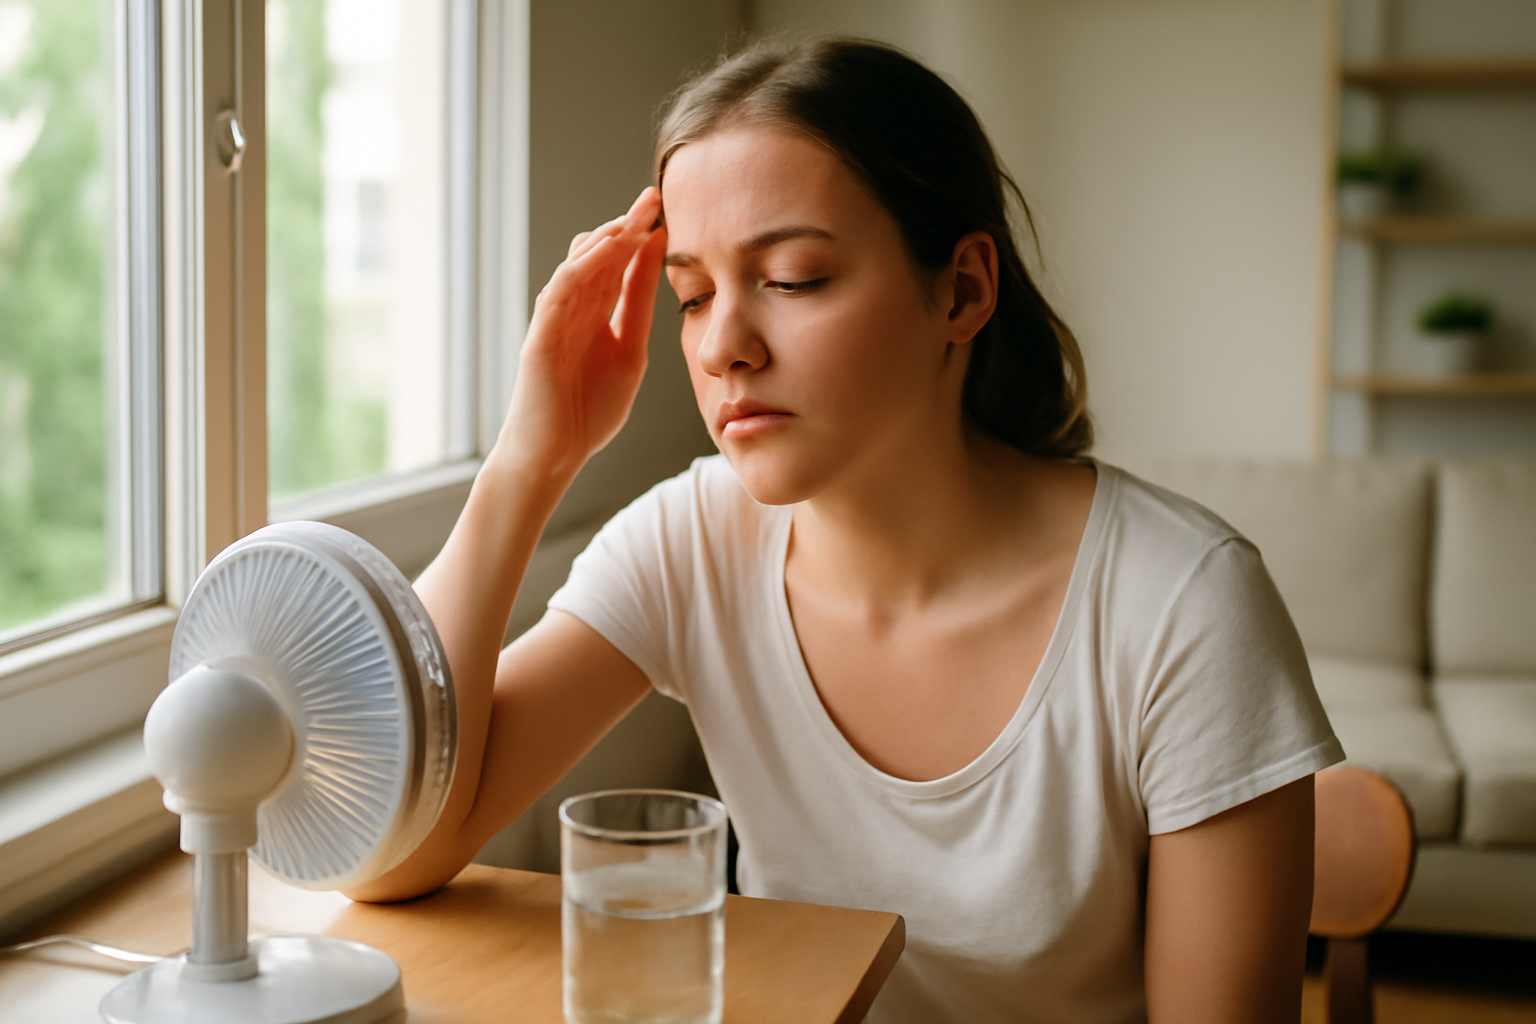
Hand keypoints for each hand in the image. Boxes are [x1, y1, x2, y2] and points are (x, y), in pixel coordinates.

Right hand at [493, 187, 667, 481]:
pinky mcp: (538, 338)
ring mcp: (553, 322)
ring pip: (576, 267)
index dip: (640, 237)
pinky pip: (557, 293)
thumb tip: (655, 264)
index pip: (618, 266)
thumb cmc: (588, 412)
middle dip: (625, 226)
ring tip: (631, 217)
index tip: (667, 210)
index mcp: (595, 315)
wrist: (555, 455)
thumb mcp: (630, 354)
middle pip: (598, 256)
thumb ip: (637, 310)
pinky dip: (578, 269)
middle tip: (653, 197)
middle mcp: (572, 310)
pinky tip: (601, 251)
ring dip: (603, 240)